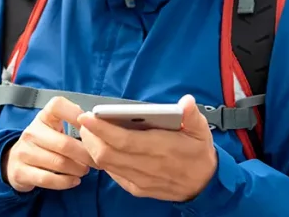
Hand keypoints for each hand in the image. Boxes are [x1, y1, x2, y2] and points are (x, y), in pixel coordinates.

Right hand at [2, 96, 96, 192]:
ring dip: (78, 169)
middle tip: (97, 161)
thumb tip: (101, 125)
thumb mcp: (54, 127)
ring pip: (59, 163)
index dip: (76, 115)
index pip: (57, 106)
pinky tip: (75, 180)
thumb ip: (74, 123)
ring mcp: (24, 152)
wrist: (15, 161)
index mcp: (43, 117)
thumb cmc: (44, 142)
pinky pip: (48, 179)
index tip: (91, 127)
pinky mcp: (21, 172)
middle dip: (86, 155)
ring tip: (86, 170)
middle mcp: (32, 132)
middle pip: (65, 143)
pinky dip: (66, 181)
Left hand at [76, 94, 217, 201]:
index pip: (124, 140)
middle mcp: (148, 167)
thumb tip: (186, 102)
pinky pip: (113, 174)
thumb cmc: (199, 153)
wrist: (203, 186)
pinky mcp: (136, 188)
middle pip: (107, 154)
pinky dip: (103, 159)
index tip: (87, 116)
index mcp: (162, 149)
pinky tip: (101, 146)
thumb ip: (192, 116)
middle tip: (84, 121)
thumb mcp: (201, 131)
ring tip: (88, 131)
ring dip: (92, 147)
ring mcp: (140, 180)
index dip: (102, 129)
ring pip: (106, 165)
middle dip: (90, 137)